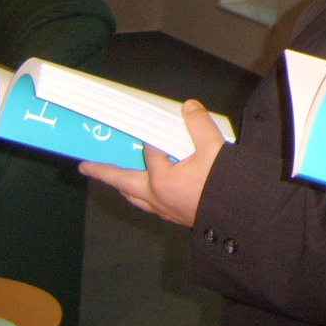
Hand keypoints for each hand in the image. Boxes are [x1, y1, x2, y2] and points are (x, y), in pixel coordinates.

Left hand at [79, 100, 226, 226]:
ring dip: (123, 187)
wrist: (239, 216)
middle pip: (124, 183)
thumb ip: (199, 124)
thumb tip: (189, 107)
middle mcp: (157, 197)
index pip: (150, 152)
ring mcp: (165, 210)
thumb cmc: (224, 186)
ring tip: (116, 180)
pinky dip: (142, 196)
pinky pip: (150, 206)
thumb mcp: (214, 148)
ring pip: (135, 198)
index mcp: (162, 179)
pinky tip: (150, 194)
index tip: (155, 126)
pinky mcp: (175, 218)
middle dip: (105, 173)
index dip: (153, 137)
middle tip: (86, 166)